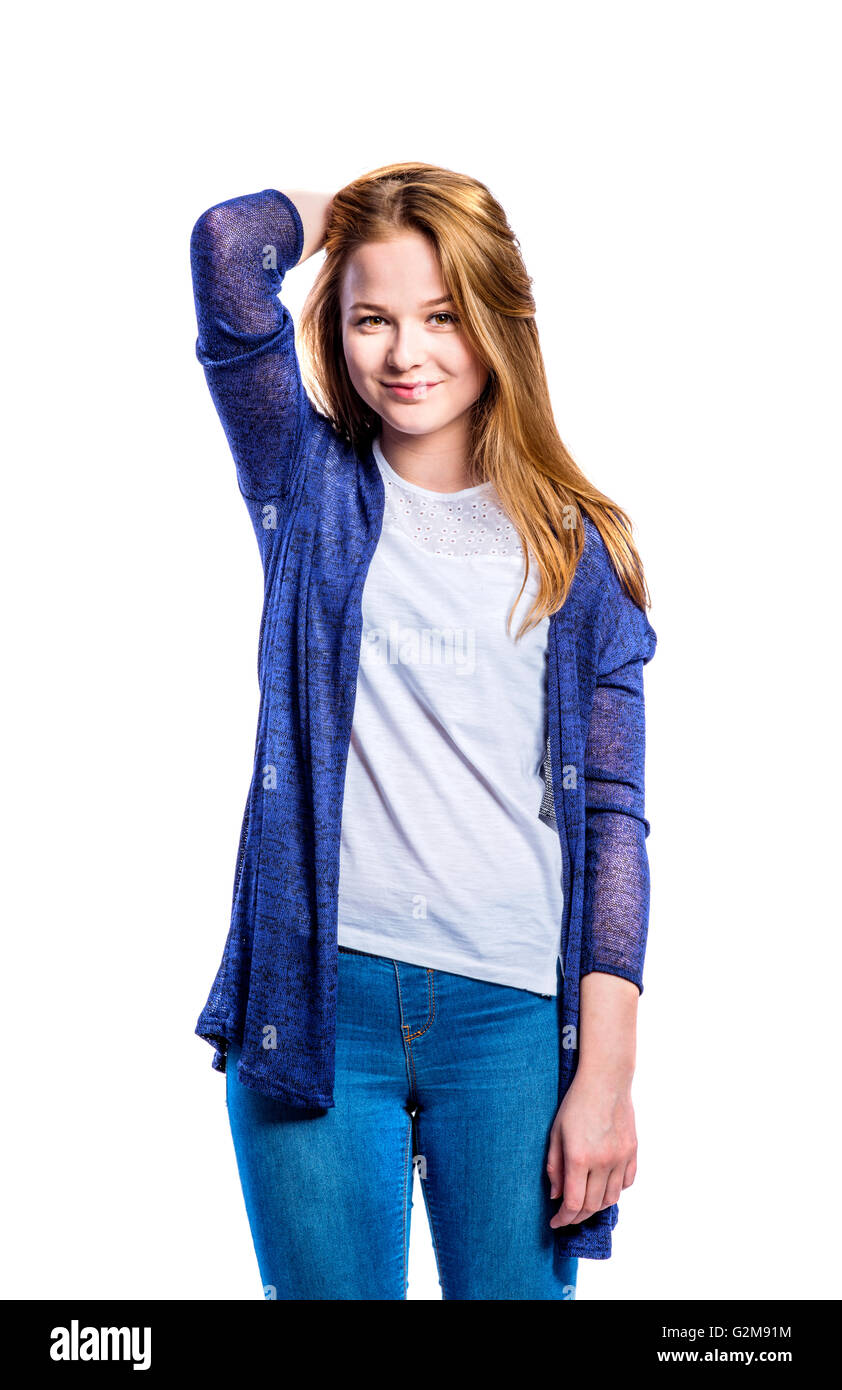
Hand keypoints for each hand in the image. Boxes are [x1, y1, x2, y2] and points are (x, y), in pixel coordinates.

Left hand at [546, 1073, 636, 1227]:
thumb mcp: (556, 1132)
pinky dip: (615, 1191)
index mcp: (579, 1157)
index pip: (573, 1202)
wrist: (606, 1080)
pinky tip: (603, 1186)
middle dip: (577, 1216)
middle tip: (567, 1216)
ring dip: (596, 1207)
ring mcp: (621, 1158)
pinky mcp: (633, 1152)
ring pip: (611, 1199)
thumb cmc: (576, 1103)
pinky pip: (626, 1183)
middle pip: (592, 1205)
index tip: (555, 1222)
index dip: (563, 1218)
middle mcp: (602, 1162)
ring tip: (584, 1203)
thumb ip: (554, 1166)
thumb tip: (556, 1196)